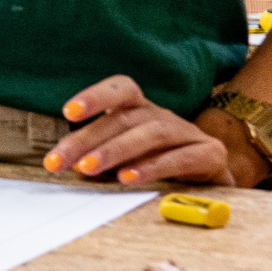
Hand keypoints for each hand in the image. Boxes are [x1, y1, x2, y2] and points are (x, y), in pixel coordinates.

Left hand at [46, 76, 249, 186]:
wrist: (210, 182)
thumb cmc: (156, 164)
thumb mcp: (123, 156)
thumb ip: (97, 155)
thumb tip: (64, 162)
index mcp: (140, 109)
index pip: (122, 89)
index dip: (96, 95)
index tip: (68, 112)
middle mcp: (162, 115)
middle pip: (125, 118)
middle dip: (87, 139)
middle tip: (61, 161)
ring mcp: (188, 132)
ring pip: (151, 133)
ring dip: (115, 151)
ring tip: (89, 168)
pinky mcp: (210, 154)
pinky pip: (180, 158)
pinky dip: (152, 168)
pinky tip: (128, 178)